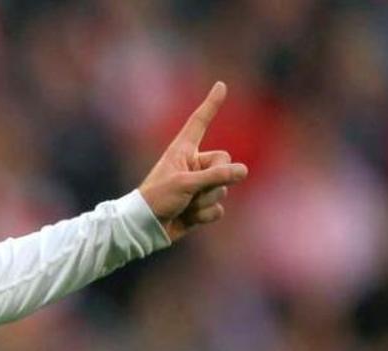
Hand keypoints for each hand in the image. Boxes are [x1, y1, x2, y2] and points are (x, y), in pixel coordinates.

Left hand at [138, 82, 248, 241]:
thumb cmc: (157, 199)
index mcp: (183, 151)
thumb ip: (216, 176)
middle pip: (225, 163)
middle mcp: (193, 165)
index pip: (200, 122)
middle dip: (214, 181)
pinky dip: (205, 216)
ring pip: (223, 189)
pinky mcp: (201, 206)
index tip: (220, 85)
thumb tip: (243, 171)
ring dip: (205, 202)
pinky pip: (218, 209)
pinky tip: (187, 218)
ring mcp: (199, 186)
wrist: (144, 228)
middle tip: (190, 192)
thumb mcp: (186, 184)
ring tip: (184, 205)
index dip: (211, 104)